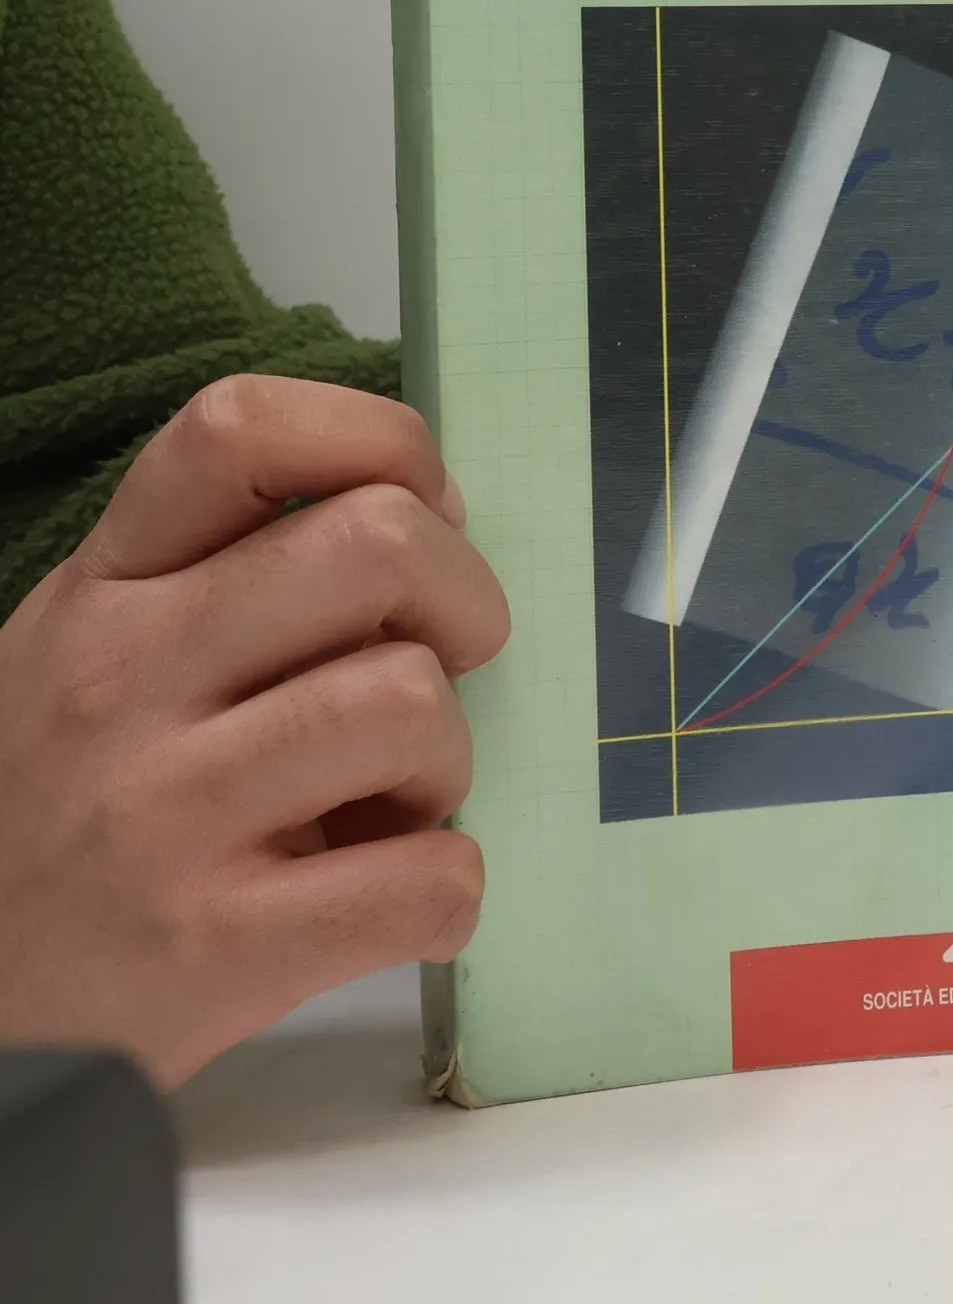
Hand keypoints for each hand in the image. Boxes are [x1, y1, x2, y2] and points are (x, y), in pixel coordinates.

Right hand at [0, 376, 508, 1087]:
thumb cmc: (58, 818)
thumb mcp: (95, 658)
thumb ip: (231, 578)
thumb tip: (433, 521)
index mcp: (106, 589)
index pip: (243, 429)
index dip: (382, 443)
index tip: (425, 510)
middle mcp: (123, 679)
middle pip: (380, 545)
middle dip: (466, 601)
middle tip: (444, 665)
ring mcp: (162, 816)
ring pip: (413, 702)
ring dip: (447, 758)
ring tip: (392, 799)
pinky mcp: (211, 951)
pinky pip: (425, 878)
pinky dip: (445, 888)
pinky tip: (390, 895)